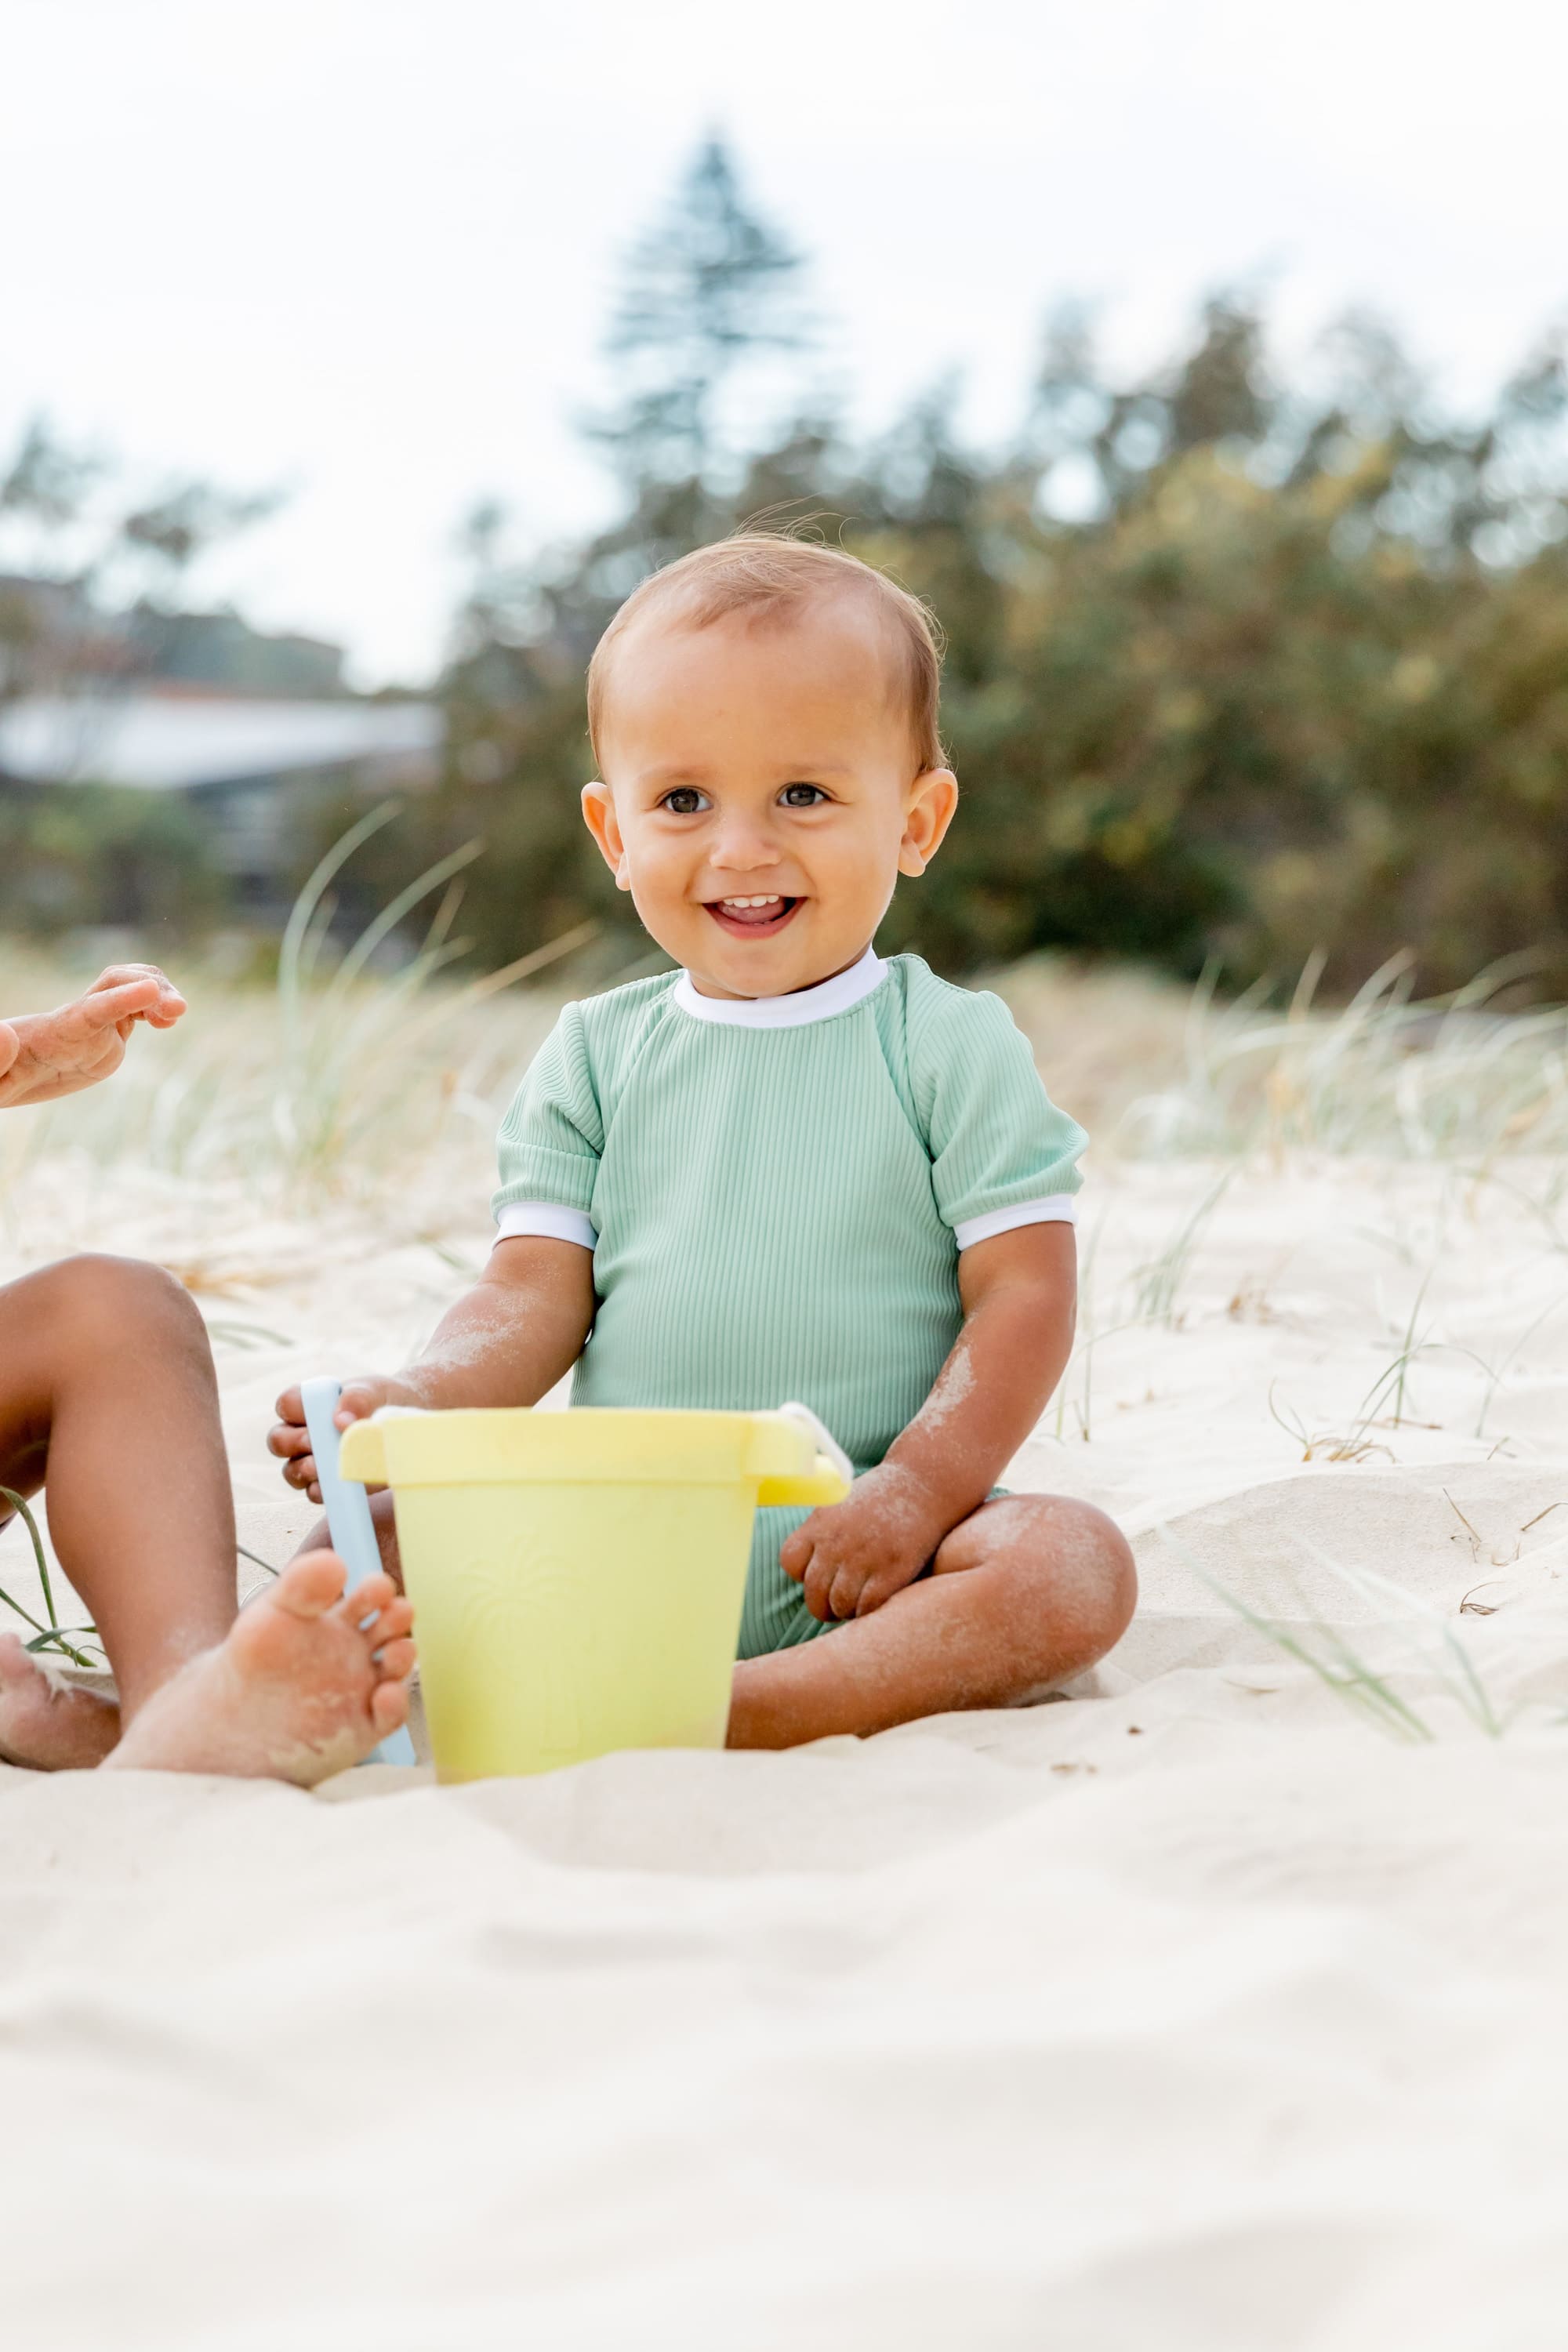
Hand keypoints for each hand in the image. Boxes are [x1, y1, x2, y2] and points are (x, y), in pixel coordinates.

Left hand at [0, 965, 186, 1108]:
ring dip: (159, 991)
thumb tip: (5, 1033)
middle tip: (179, 1010)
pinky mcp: (106, 1028)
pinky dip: (157, 1004)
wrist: (10, 1073)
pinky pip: (136, 1004)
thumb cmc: (2, 1078)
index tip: (149, 991)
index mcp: (54, 1031)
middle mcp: (77, 1015)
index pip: (91, 1009)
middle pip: (114, 982)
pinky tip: (168, 1021)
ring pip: (129, 984)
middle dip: (149, 988)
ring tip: (177, 1012)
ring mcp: (93, 1019)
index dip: (120, 999)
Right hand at [268, 1373, 423, 1504]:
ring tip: (322, 1466)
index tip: (313, 1414)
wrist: (407, 1424)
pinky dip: (322, 1490)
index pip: (285, 1404)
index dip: (292, 1410)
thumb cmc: (384, 1401)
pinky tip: (335, 1486)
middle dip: (294, 1442)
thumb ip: (356, 1398)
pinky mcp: (328, 1485)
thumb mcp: (374, 1391)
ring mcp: (313, 1462)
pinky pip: (314, 1493)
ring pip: (291, 1471)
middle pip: (279, 1441)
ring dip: (304, 1469)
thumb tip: (340, 1420)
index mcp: (309, 1405)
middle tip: (314, 1442)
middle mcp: (303, 1434)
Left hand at [779, 1461, 952, 1623]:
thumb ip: (821, 1533)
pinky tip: (876, 1600)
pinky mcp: (892, 1570)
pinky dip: (868, 1611)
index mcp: (821, 1523)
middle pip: (814, 1592)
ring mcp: (864, 1556)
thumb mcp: (840, 1503)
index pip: (791, 1562)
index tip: (819, 1575)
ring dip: (846, 1611)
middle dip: (823, 1605)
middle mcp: (838, 1541)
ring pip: (840, 1605)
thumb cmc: (881, 1498)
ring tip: (857, 1604)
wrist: (924, 1485)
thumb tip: (807, 1571)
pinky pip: (867, 1607)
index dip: (802, 1575)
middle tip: (836, 1605)